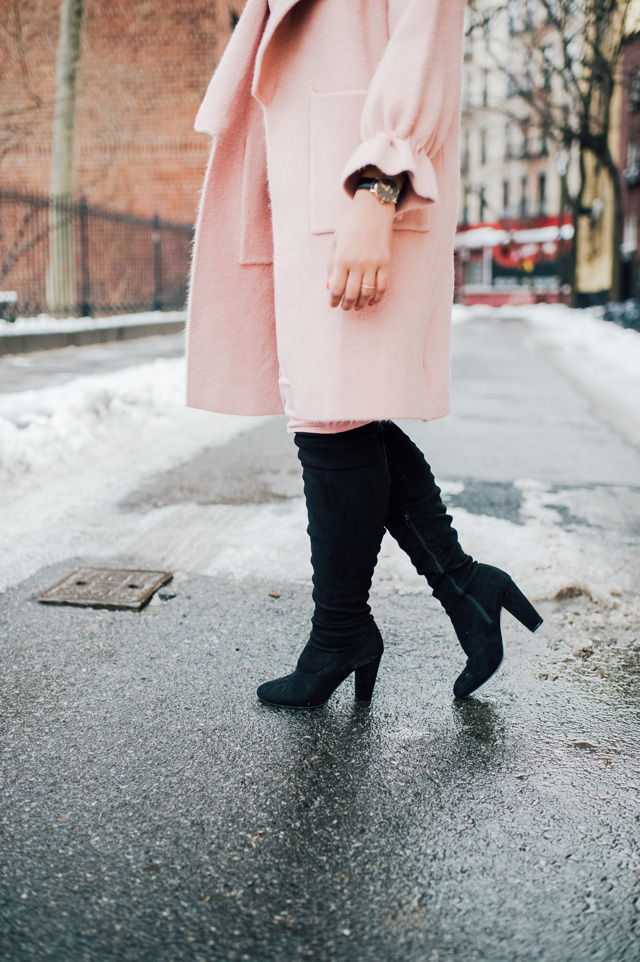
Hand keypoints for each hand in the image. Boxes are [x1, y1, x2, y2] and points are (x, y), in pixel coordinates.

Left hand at [327, 189, 395, 310]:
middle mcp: (357, 263)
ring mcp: (373, 264)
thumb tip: (331, 287)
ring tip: (356, 306)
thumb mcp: (335, 243)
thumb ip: (331, 266)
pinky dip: (377, 297)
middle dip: (346, 305)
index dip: (333, 300)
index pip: (336, 288)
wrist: (373, 209)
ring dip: (360, 303)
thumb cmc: (350, 225)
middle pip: (351, 294)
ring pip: (367, 293)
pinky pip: (382, 286)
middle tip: (344, 307)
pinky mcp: (385, 262)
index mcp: (342, 258)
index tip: (333, 304)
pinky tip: (371, 301)